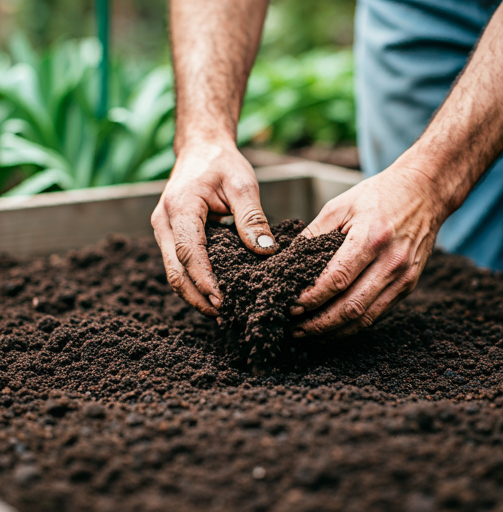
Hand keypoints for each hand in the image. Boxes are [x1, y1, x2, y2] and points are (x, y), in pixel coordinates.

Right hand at [151, 140, 276, 316]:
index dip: (204, 279)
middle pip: (174, 271)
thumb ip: (252, 219)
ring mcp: (163, 230)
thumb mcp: (243, 185)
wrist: (201, 149)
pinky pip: (178, 265)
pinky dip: (194, 283)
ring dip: (194, 294)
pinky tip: (213, 294)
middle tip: (224, 315)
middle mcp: (164, 222)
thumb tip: (266, 253)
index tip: (222, 301)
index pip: (188, 252)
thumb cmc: (222, 163)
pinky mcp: (170, 235)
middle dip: (197, 297)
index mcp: (180, 207)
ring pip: (173, 272)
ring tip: (220, 312)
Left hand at [291, 164, 448, 338]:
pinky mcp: (408, 285)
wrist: (425, 192)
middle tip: (294, 329)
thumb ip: (313, 234)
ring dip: (334, 331)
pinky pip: (378, 314)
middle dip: (318, 324)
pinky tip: (333, 328)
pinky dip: (353, 325)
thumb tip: (288, 261)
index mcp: (371, 239)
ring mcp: (403, 278)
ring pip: (365, 318)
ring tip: (309, 335)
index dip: (311, 298)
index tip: (291, 306)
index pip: (336, 279)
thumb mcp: (340, 206)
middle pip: (351, 306)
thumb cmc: (379, 196)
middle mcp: (391, 263)